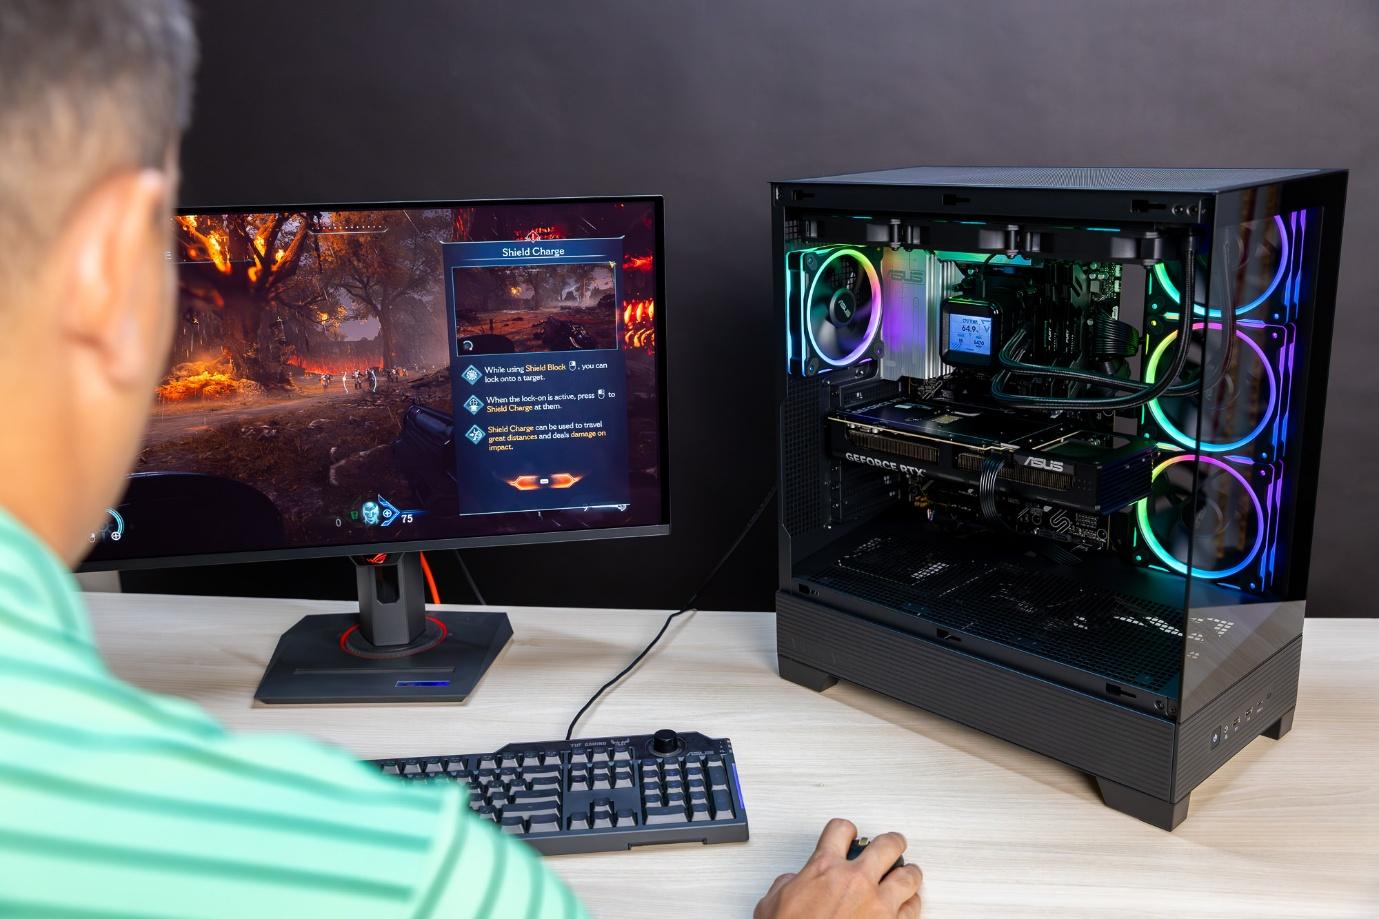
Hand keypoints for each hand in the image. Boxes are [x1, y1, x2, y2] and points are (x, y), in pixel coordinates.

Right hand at [754, 818, 922, 917]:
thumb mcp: (774, 902)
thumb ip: (791, 882)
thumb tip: (798, 881)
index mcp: (825, 868)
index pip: (841, 830)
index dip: (846, 830)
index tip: (849, 835)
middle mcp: (856, 881)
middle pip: (886, 845)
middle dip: (891, 842)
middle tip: (891, 843)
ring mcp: (878, 905)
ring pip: (908, 876)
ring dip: (908, 872)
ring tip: (907, 872)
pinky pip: (913, 908)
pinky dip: (912, 903)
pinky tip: (909, 902)